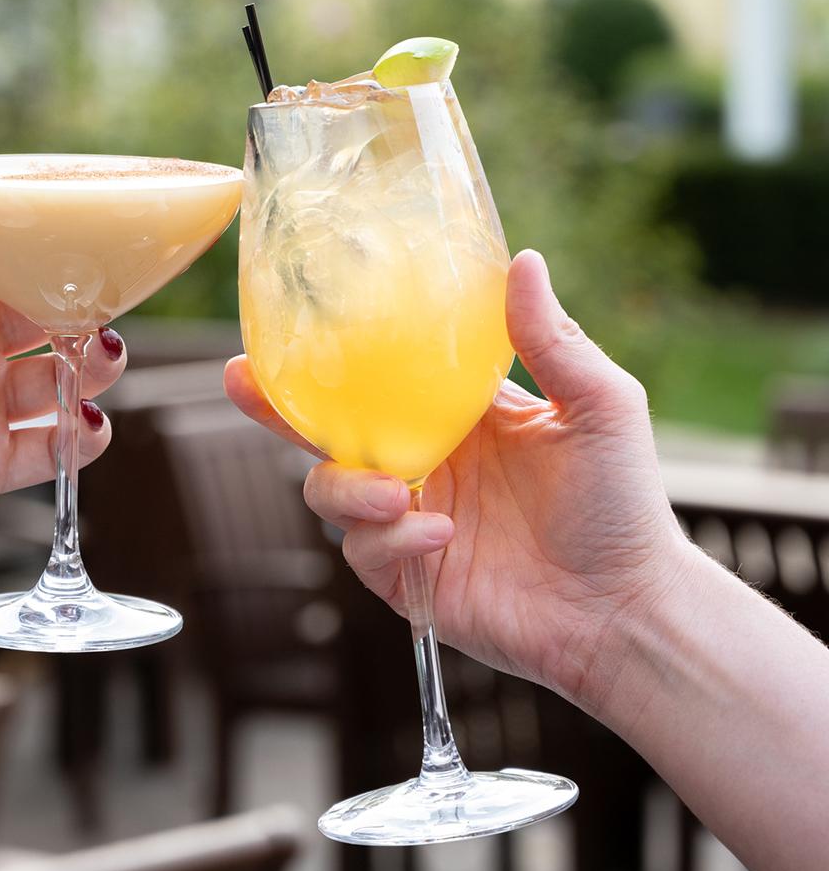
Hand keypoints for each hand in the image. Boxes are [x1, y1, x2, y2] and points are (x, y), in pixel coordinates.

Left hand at [0, 161, 121, 628]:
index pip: (6, 254)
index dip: (47, 241)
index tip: (85, 224)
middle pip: (48, 314)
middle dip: (85, 303)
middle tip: (103, 296)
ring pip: (61, 379)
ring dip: (95, 365)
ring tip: (104, 353)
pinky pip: (48, 452)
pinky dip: (80, 440)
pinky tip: (87, 422)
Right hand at [225, 249, 694, 713]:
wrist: (628, 611)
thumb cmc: (625, 506)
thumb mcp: (599, 406)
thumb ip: (554, 339)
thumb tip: (523, 260)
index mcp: (463, 414)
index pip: (386, 374)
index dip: (336, 351)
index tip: (292, 320)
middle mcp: (429, 462)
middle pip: (331, 428)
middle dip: (278, 407)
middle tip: (242, 380)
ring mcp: (413, 520)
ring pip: (332, 491)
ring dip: (347, 487)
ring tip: (394, 494)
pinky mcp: (408, 579)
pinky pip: (365, 552)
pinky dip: (390, 541)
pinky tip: (439, 537)